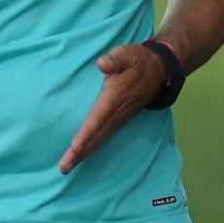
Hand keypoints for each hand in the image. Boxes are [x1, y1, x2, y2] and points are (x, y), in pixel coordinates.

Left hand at [59, 44, 167, 174]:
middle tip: (63, 168)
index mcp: (114, 98)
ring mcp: (118, 119)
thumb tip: (102, 64)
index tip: (75, 146)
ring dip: (83, 155)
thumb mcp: (127, 54)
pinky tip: (81, 155)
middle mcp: (116, 113)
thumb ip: (115, 59)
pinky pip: (102, 138)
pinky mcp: (118, 121)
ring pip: (99, 140)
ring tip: (67, 167)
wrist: (160, 71)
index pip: (98, 119)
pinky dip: (90, 149)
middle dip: (79, 153)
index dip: (86, 133)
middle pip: (96, 137)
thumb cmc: (139, 61)